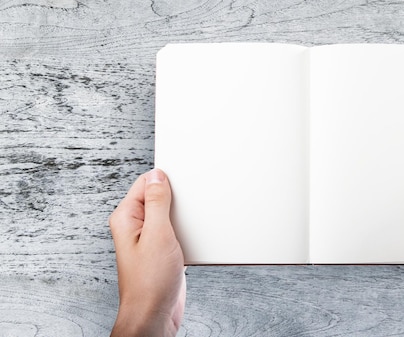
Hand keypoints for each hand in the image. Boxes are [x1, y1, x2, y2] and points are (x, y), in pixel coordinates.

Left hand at [109, 169, 185, 336]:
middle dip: (177, 199)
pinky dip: (185, 231)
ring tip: (188, 228)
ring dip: (183, 217)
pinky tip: (190, 240)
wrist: (154, 315)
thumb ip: (157, 202)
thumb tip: (157, 175)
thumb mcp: (157, 234)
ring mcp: (148, 239)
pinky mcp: (161, 250)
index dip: (166, 181)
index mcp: (127, 217)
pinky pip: (175, 230)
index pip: (146, 182)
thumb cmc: (150, 283)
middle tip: (187, 209)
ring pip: (169, 214)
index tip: (182, 186)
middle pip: (159, 196)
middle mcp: (135, 226)